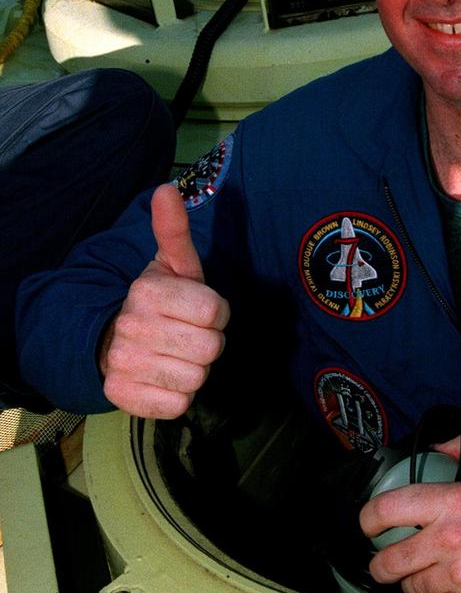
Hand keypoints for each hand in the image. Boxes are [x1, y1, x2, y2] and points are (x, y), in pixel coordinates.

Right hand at [100, 183, 229, 418]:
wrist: (113, 340)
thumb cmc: (161, 301)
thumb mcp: (174, 264)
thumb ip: (175, 229)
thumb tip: (166, 188)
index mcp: (146, 290)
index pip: (215, 311)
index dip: (215, 313)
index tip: (198, 311)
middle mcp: (130, 326)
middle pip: (210, 347)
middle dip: (208, 342)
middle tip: (188, 334)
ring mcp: (122, 363)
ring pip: (196, 378)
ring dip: (194, 370)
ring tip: (175, 355)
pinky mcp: (121, 396)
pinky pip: (178, 405)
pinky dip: (179, 395)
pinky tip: (164, 377)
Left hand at [361, 437, 460, 592]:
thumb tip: (435, 443)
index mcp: (452, 502)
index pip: (387, 510)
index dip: (367, 521)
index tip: (367, 528)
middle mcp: (449, 540)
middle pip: (389, 562)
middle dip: (382, 566)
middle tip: (386, 565)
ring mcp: (460, 577)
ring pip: (414, 587)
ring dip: (418, 582)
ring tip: (434, 574)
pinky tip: (457, 589)